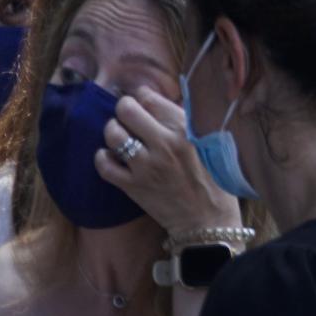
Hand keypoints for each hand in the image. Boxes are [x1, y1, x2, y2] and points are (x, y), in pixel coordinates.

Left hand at [94, 88, 242, 238]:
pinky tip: (110, 157)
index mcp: (186, 129)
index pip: (151, 98)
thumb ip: (185, 122)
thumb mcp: (208, 142)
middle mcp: (164, 143)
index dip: (142, 97)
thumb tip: (158, 103)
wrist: (207, 217)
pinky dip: (102, 157)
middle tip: (128, 116)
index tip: (143, 102)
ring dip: (112, 131)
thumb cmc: (212, 178)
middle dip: (123, 109)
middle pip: (127, 110)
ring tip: (119, 135)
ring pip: (113, 134)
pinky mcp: (132, 186)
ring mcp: (146, 165)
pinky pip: (104, 165)